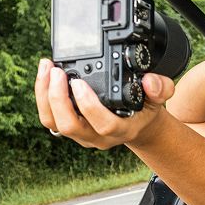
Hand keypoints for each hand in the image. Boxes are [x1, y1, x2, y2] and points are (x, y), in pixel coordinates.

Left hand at [35, 60, 173, 149]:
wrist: (137, 125)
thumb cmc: (144, 110)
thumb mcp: (158, 98)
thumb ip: (161, 88)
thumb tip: (150, 81)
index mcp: (122, 130)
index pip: (104, 125)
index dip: (88, 106)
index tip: (79, 82)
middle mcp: (99, 136)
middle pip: (70, 126)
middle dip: (58, 98)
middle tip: (57, 72)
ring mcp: (82, 134)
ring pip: (55, 122)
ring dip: (45, 96)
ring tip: (47, 69)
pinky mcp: (70, 127)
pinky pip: (49, 117)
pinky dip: (42, 96)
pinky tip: (46, 75)